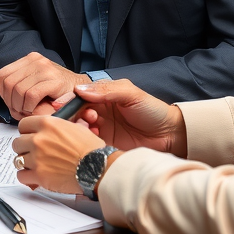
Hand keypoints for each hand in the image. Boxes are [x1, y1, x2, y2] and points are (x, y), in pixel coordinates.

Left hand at [0, 52, 85, 120]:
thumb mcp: (35, 83)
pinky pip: (31, 95)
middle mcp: (36, 60)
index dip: (3, 93)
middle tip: (19, 110)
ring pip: (18, 89)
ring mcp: (45, 68)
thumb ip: (19, 85)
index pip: (2, 75)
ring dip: (20, 106)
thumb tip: (5, 98)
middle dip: (10, 101)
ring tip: (28, 110)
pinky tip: (35, 109)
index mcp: (29, 59)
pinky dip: (29, 107)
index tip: (11, 103)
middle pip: (8, 83)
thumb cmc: (58, 92)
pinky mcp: (54, 80)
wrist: (83, 91)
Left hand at [12, 114, 104, 193]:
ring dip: (25, 163)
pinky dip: (26, 177)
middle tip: (33, 153)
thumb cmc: (91, 150)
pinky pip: (21, 176)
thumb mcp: (74, 128)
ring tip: (35, 165)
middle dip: (24, 148)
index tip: (29, 137)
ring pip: (17, 159)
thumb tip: (48, 129)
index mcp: (48, 124)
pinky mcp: (39, 175)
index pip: (23, 125)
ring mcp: (37, 157)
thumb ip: (56, 127)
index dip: (26, 132)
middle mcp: (39, 139)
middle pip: (17, 142)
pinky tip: (33, 176)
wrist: (98, 168)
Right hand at [67, 79, 185, 155]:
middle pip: (76, 113)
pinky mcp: (104, 144)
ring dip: (80, 128)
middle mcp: (99, 112)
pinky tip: (96, 138)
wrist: (169, 135)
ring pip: (80, 128)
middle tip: (88, 118)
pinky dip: (87, 140)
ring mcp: (101, 129)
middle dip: (76, 115)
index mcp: (103, 96)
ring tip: (92, 128)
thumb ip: (107, 90)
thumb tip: (79, 89)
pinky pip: (88, 143)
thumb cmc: (152, 110)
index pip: (80, 96)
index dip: (71, 100)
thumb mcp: (131, 94)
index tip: (64, 105)